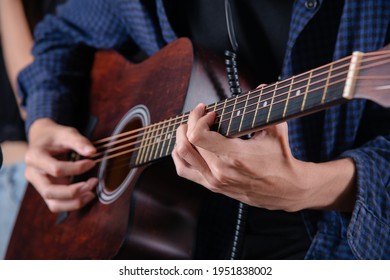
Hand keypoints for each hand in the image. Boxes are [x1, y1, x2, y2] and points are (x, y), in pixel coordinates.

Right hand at [25, 118, 97, 211]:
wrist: (44, 139)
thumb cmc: (55, 136)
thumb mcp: (67, 133)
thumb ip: (79, 142)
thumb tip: (92, 152)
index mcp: (34, 157)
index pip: (56, 169)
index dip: (77, 168)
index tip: (92, 162)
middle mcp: (32, 174)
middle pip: (50, 192)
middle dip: (74, 191)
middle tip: (93, 182)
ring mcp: (38, 185)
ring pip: (53, 204)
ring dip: (74, 202)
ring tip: (92, 193)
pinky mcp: (47, 191)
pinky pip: (58, 205)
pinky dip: (73, 204)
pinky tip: (87, 196)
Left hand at [172, 103, 355, 211]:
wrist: (285, 190)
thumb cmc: (281, 159)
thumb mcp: (276, 131)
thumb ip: (266, 108)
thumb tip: (261, 87)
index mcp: (234, 156)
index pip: (197, 135)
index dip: (199, 118)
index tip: (211, 112)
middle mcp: (219, 171)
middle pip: (188, 141)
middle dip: (191, 121)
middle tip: (202, 114)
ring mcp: (213, 180)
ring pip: (181, 155)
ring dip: (181, 136)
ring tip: (190, 126)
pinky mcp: (211, 186)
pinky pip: (183, 170)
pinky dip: (179, 155)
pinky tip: (186, 144)